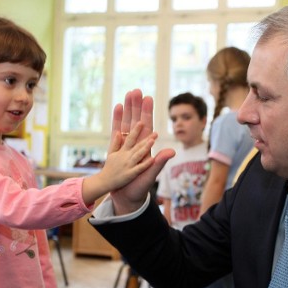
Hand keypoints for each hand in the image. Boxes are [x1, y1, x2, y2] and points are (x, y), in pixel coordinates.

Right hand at [99, 121, 156, 189]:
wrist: (104, 183)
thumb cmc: (109, 168)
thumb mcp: (111, 154)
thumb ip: (115, 143)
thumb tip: (117, 132)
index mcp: (122, 152)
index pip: (130, 138)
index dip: (136, 130)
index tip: (141, 122)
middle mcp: (126, 157)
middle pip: (137, 146)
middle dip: (145, 138)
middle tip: (155, 132)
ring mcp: (128, 165)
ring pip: (138, 155)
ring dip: (145, 148)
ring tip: (153, 141)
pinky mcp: (130, 175)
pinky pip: (139, 169)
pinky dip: (145, 164)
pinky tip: (152, 160)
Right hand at [110, 89, 174, 213]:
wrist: (126, 198)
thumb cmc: (139, 189)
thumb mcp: (149, 175)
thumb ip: (158, 163)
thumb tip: (171, 151)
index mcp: (145, 148)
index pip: (147, 126)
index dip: (147, 113)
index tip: (148, 98)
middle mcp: (136, 144)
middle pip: (136, 120)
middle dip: (136, 106)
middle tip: (136, 90)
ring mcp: (125, 145)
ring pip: (126, 123)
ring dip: (127, 109)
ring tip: (127, 94)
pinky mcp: (116, 149)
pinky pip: (116, 131)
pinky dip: (117, 119)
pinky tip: (117, 107)